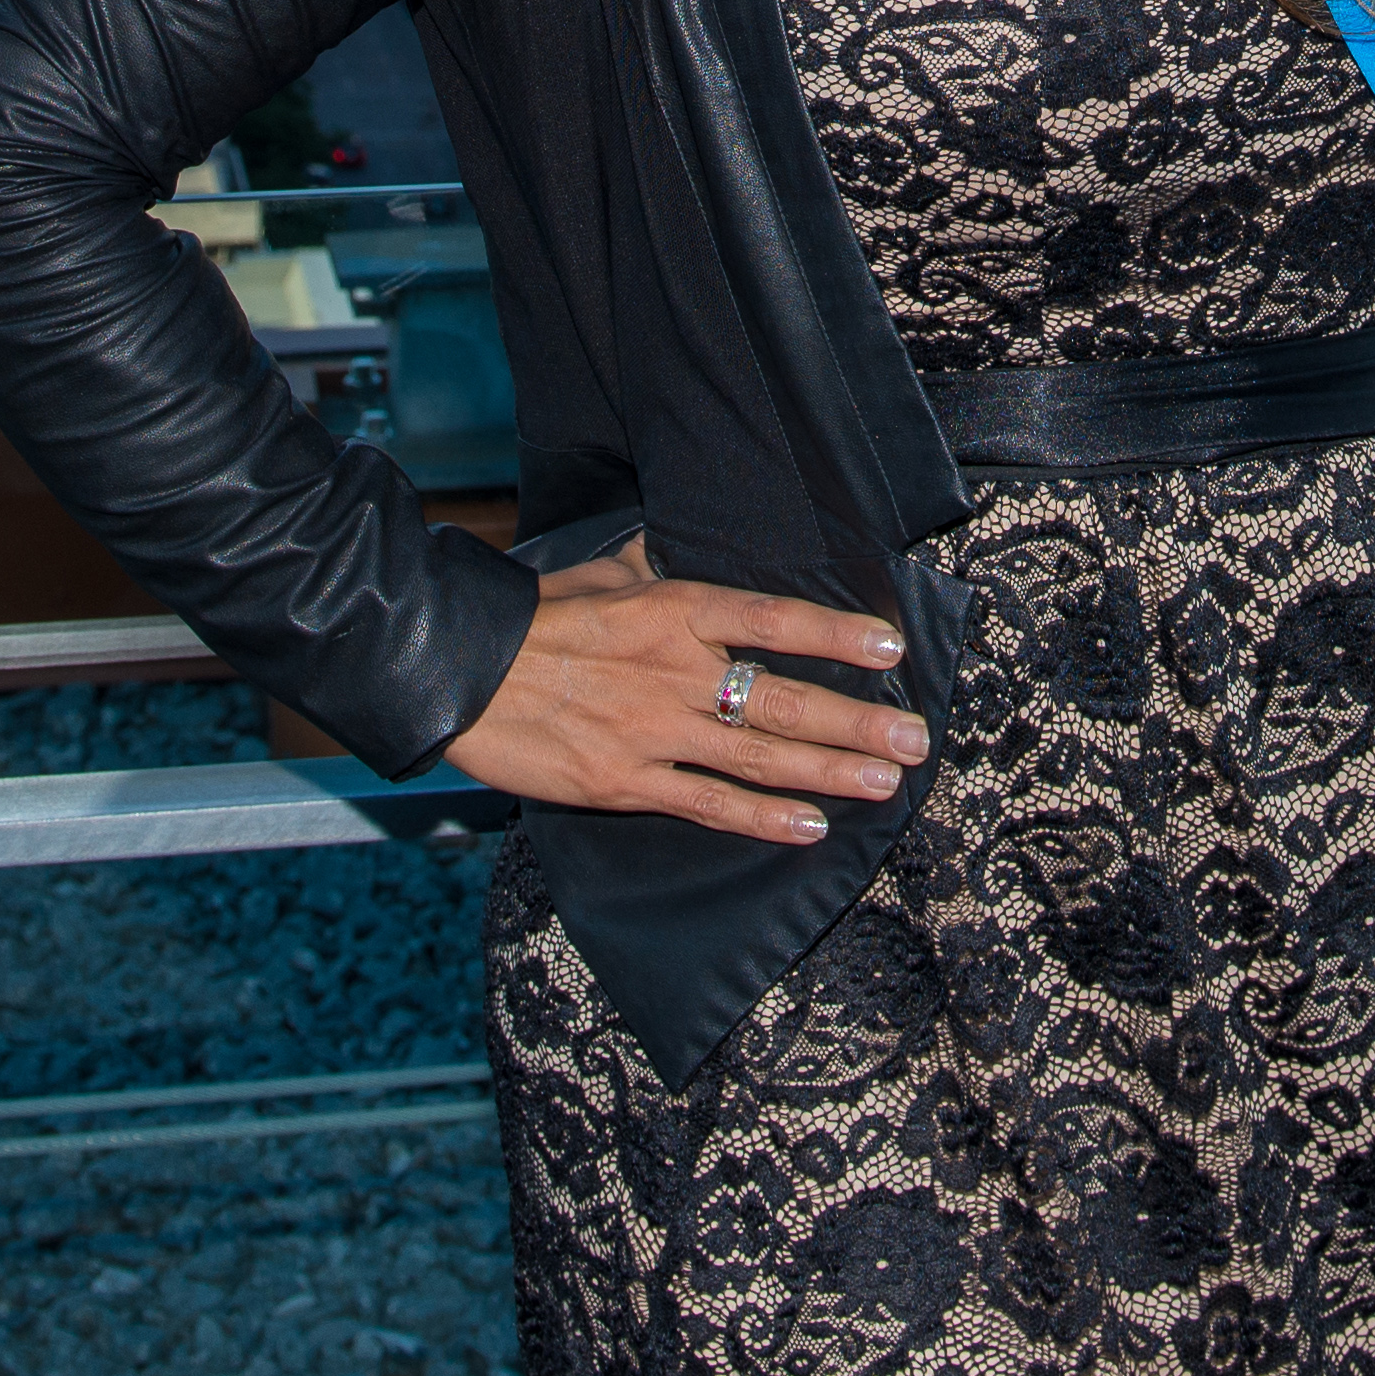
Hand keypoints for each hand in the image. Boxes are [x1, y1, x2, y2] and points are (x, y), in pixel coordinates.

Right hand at [440, 535, 928, 844]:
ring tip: (886, 780)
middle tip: (916, 737)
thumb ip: (648, 570)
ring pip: (760, 755)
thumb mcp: (601, 574)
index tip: (889, 647)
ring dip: (831, 771)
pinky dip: (764, 817)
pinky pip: (708, 802)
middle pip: (784, 697)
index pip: (772, 619)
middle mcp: (674, 670)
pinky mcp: (624, 781)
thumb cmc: (531, 616)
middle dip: (858, 721)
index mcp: (672, 610)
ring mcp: (652, 729)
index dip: (835, 633)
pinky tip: (812, 825)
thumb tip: (666, 550)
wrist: (457, 669)